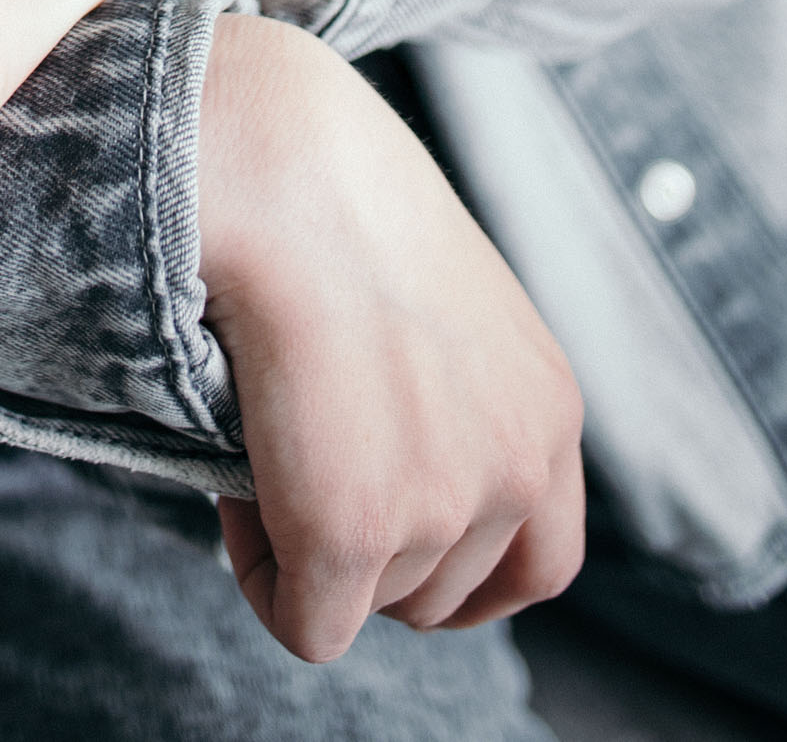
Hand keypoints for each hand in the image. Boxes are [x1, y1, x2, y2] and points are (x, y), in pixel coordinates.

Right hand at [199, 16, 583, 661]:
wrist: (277, 162)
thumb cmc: (328, 190)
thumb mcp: (434, 294)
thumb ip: (447, 388)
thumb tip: (385, 451)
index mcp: (549, 407)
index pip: (539, 563)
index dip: (454, 564)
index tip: (384, 526)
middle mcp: (524, 465)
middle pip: (445, 594)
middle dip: (369, 550)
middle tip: (298, 451)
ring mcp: (448, 504)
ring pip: (369, 603)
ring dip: (310, 545)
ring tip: (269, 432)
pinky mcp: (360, 531)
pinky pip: (306, 623)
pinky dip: (261, 569)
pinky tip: (237, 470)